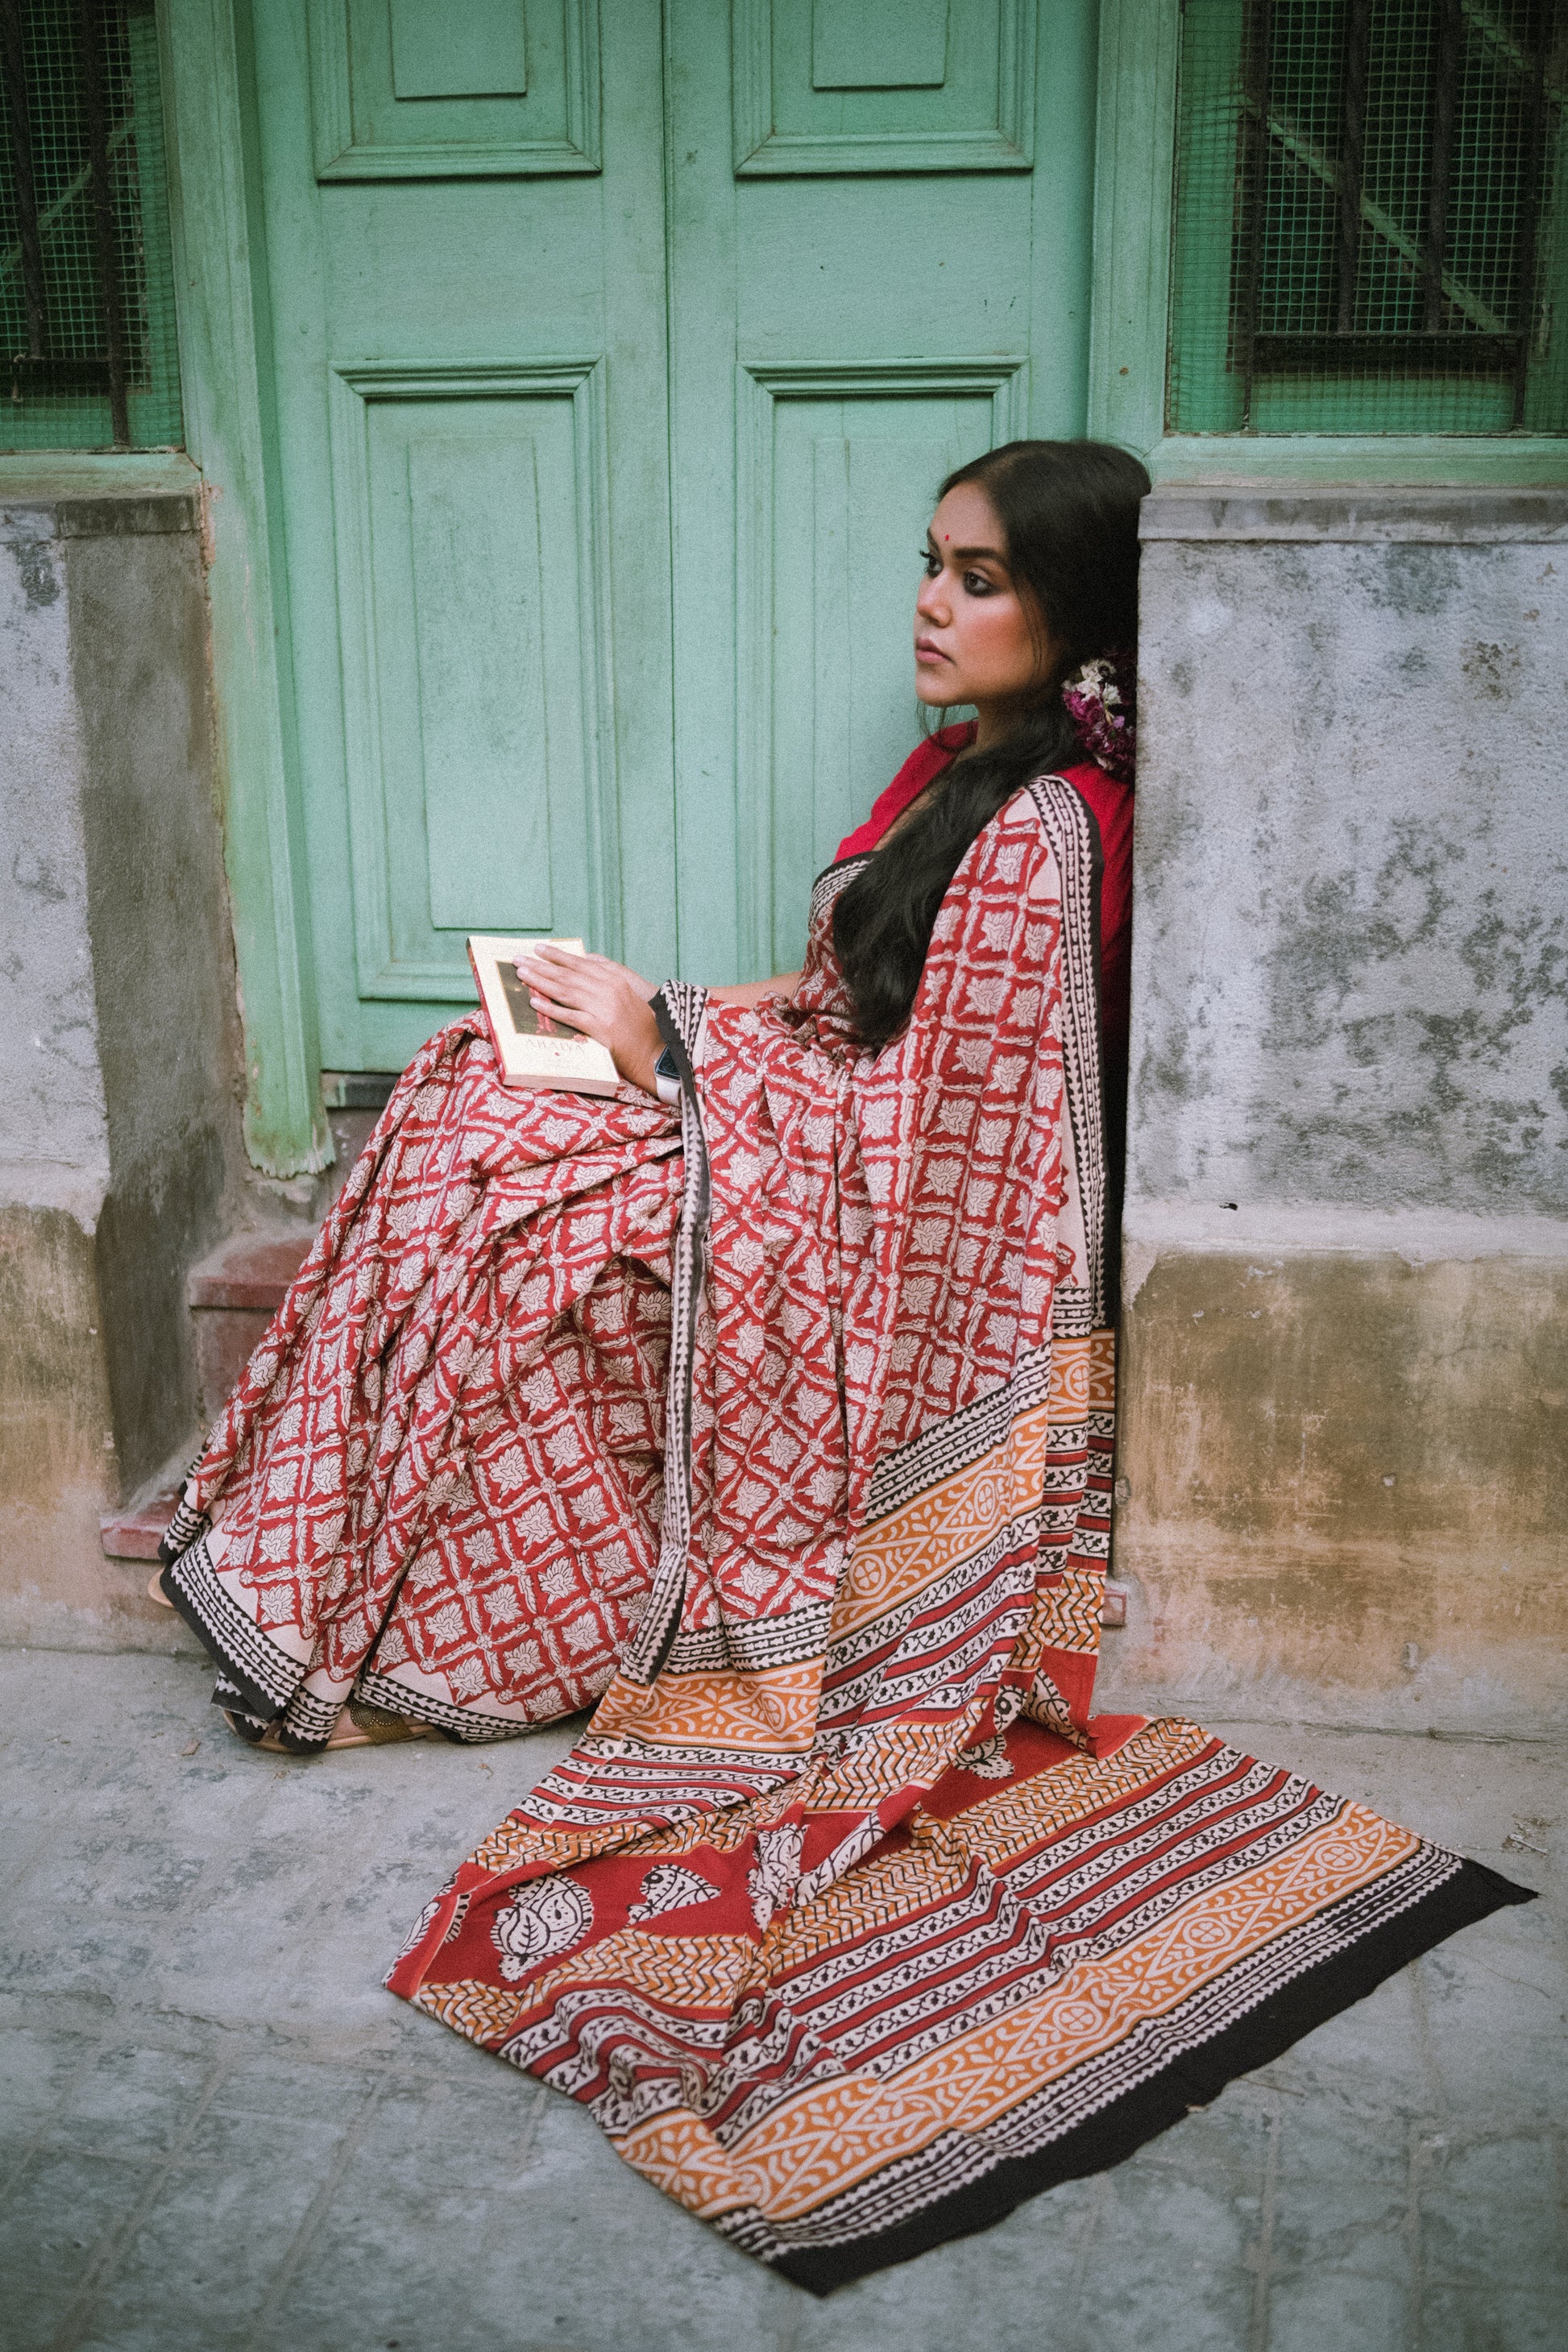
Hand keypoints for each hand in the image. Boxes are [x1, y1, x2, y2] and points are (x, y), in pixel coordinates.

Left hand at [514, 946, 662, 1095]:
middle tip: (518, 959)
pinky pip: (570, 1016)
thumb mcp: (629, 993)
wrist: (654, 1051)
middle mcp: (609, 990)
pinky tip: (534, 1003)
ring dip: (540, 982)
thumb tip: (586, 959)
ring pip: (566, 991)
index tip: (538, 948)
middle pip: (568, 975)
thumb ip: (608, 974)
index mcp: (615, 980)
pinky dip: (551, 1009)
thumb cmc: (640, 1025)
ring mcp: (604, 1008)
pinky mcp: (600, 1028)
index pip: (580, 964)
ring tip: (522, 975)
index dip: (557, 955)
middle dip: (541, 966)